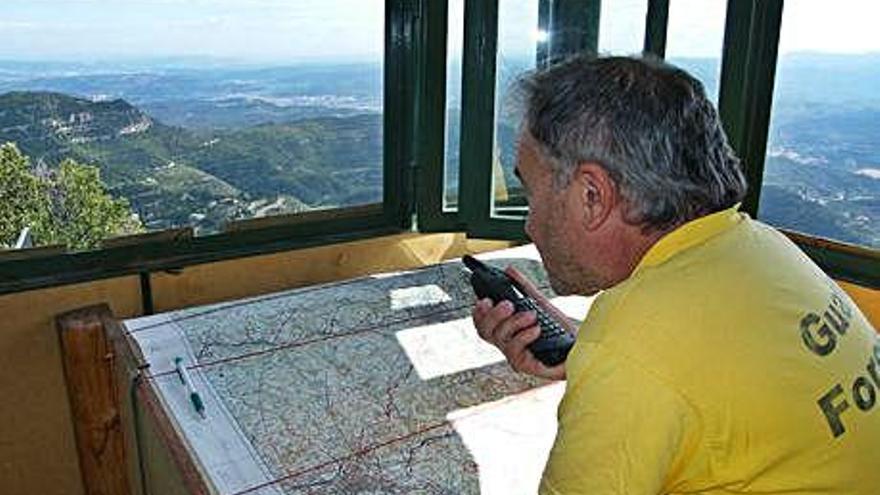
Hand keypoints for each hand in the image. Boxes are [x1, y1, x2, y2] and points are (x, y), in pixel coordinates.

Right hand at [471, 266, 569, 380]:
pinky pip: (514, 352)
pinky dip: (524, 336)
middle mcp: (507, 344)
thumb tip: (509, 270)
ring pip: (500, 339)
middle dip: (494, 315)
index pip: (482, 323)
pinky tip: (536, 329)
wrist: (580, 346)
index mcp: (506, 330)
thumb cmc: (559, 329)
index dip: (479, 313)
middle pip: (485, 331)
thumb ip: (523, 287)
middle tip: (509, 304)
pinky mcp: (525, 366)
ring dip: (514, 323)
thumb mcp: (539, 303)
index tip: (486, 299)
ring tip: (532, 315)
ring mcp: (514, 356)